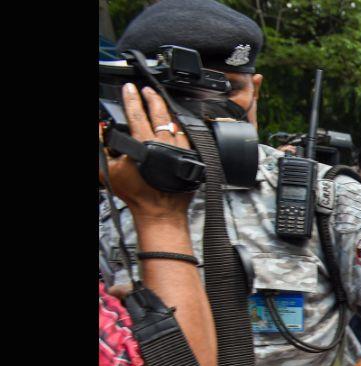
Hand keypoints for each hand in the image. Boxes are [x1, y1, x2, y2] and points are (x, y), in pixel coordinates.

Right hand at [99, 83, 193, 220]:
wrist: (159, 210)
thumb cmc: (136, 193)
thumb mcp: (109, 171)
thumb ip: (101, 148)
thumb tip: (99, 130)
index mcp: (144, 143)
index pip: (136, 113)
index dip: (131, 98)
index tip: (129, 88)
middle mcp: (164, 143)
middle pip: (159, 112)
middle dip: (152, 97)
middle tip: (147, 89)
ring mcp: (179, 149)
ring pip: (175, 123)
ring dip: (167, 111)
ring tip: (160, 102)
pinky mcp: (189, 157)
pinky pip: (186, 136)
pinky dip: (180, 127)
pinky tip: (176, 123)